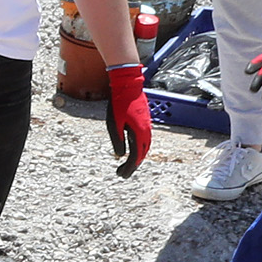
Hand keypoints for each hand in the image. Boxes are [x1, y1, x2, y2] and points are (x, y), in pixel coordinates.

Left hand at [104, 63, 152, 177]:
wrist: (128, 86)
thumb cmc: (119, 104)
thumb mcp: (114, 124)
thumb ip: (117, 140)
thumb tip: (120, 155)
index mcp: (139, 133)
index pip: (136, 156)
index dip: (129, 167)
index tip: (121, 175)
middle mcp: (146, 131)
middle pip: (141, 154)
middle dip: (132, 165)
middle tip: (122, 173)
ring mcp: (147, 126)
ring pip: (145, 147)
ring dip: (137, 157)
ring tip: (127, 164)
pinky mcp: (145, 121)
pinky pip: (144, 139)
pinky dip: (139, 148)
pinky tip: (133, 149)